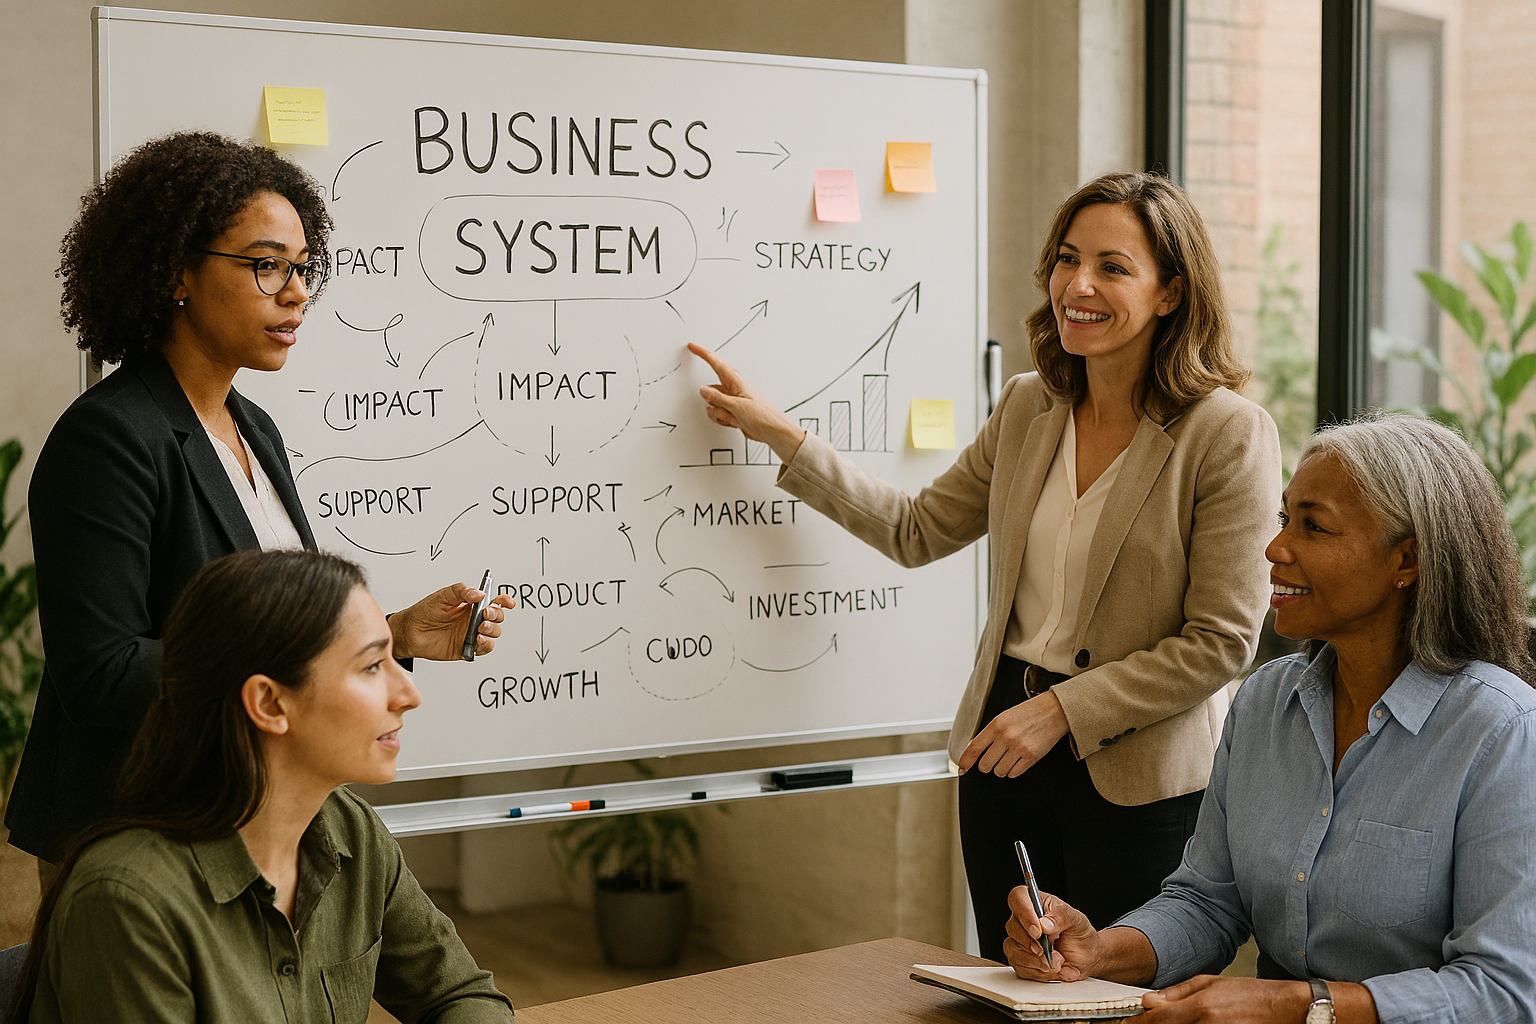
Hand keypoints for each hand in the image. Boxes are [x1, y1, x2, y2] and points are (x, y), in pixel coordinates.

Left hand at [389, 584, 513, 661]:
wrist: (410, 632)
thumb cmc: (424, 612)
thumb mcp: (442, 596)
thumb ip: (461, 592)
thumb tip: (479, 594)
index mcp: (471, 605)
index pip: (493, 601)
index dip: (504, 601)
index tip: (507, 602)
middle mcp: (473, 619)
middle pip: (497, 617)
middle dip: (497, 615)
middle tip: (486, 614)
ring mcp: (471, 634)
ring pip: (494, 633)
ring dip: (493, 630)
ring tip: (481, 627)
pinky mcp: (466, 648)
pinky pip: (484, 648)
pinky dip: (486, 644)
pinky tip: (478, 639)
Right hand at [687, 343, 805, 462]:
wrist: (771, 430)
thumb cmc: (760, 415)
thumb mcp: (736, 406)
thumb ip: (717, 398)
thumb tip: (703, 390)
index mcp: (735, 382)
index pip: (716, 363)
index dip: (703, 354)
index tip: (692, 346)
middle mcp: (732, 389)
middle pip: (711, 388)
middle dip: (713, 400)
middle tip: (724, 409)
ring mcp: (731, 401)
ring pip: (712, 404)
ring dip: (719, 413)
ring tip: (733, 417)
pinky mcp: (732, 412)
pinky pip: (717, 413)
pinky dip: (722, 419)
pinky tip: (734, 421)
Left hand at [957, 691, 1069, 775]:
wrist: (1054, 711)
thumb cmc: (1029, 713)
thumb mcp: (1004, 717)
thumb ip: (990, 733)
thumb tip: (975, 750)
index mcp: (996, 724)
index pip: (974, 748)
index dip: (965, 761)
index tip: (962, 769)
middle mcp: (1005, 736)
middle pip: (985, 765)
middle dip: (988, 765)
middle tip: (995, 759)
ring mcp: (1018, 747)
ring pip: (999, 771)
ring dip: (1002, 768)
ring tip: (1010, 757)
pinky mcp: (1031, 756)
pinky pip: (1014, 774)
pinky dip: (1014, 770)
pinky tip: (1019, 760)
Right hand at [1003, 886, 1100, 980]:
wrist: (1086, 958)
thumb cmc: (1079, 934)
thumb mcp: (1076, 921)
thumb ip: (1061, 917)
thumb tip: (1044, 923)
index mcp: (1035, 903)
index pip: (1018, 898)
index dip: (1024, 914)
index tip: (1038, 931)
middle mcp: (1024, 920)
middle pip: (1013, 928)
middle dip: (1033, 944)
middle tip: (1050, 952)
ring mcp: (1020, 941)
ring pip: (1014, 950)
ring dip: (1037, 962)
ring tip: (1058, 962)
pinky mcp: (1021, 960)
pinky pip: (1020, 968)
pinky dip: (1039, 973)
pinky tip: (1053, 970)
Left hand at [1137, 976, 1311, 1022]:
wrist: (1285, 1010)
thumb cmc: (1250, 994)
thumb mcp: (1210, 983)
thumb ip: (1176, 993)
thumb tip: (1149, 1001)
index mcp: (1201, 1009)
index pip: (1157, 1021)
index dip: (1138, 1023)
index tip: (1127, 1023)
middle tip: (1147, 1021)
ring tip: (1178, 1018)